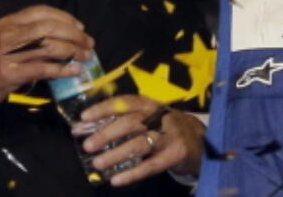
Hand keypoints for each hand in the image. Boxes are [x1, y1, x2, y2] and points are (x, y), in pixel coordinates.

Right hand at [0, 7, 94, 114]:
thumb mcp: (2, 39)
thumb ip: (25, 34)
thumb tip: (58, 37)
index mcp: (9, 22)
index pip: (42, 12)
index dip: (65, 17)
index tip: (80, 26)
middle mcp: (10, 33)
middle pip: (50, 27)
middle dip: (74, 34)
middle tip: (88, 43)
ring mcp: (10, 53)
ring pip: (49, 46)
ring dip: (72, 51)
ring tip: (86, 57)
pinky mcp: (10, 73)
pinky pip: (42, 68)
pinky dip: (62, 69)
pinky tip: (73, 71)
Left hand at [77, 95, 204, 187]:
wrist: (198, 140)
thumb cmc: (165, 128)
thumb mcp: (149, 118)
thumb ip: (125, 121)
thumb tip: (90, 128)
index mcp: (150, 104)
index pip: (124, 102)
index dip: (104, 108)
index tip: (84, 118)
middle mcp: (159, 116)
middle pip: (130, 123)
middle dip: (107, 133)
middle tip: (87, 145)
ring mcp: (169, 135)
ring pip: (139, 144)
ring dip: (117, 154)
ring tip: (98, 163)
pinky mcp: (176, 153)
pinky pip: (151, 165)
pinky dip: (132, 174)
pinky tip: (116, 180)